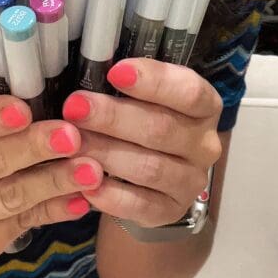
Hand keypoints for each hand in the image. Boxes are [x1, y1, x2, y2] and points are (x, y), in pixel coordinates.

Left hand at [61, 59, 222, 227]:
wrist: (151, 179)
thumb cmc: (143, 123)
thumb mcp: (144, 98)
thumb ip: (129, 85)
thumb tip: (90, 66)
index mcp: (205, 107)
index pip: (189, 92)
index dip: (154, 81)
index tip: (115, 72)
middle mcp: (204, 144)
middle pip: (162, 129)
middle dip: (114, 117)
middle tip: (75, 108)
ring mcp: (191, 181)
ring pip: (150, 168)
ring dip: (107, 154)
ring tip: (72, 144)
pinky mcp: (171, 211)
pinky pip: (142, 206)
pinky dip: (112, 196)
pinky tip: (85, 186)